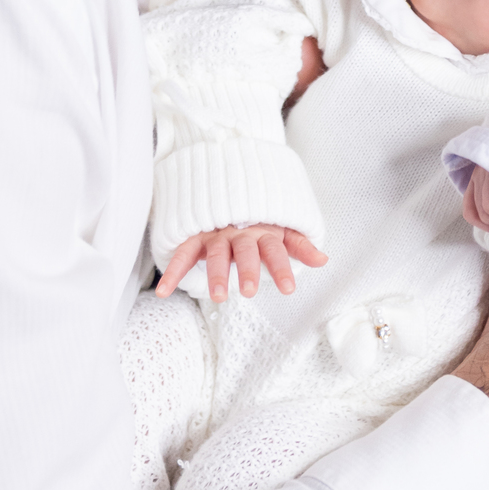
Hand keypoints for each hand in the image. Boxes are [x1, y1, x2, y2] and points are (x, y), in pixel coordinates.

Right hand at [155, 223, 327, 301]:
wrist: (228, 192)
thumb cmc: (259, 220)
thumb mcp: (283, 230)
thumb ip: (300, 246)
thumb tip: (324, 260)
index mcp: (263, 232)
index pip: (275, 250)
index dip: (281, 268)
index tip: (289, 289)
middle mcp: (239, 233)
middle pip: (245, 251)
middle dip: (247, 270)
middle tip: (250, 291)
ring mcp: (215, 234)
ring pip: (216, 254)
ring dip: (217, 274)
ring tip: (219, 297)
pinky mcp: (195, 237)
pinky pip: (182, 254)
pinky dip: (172, 273)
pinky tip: (164, 292)